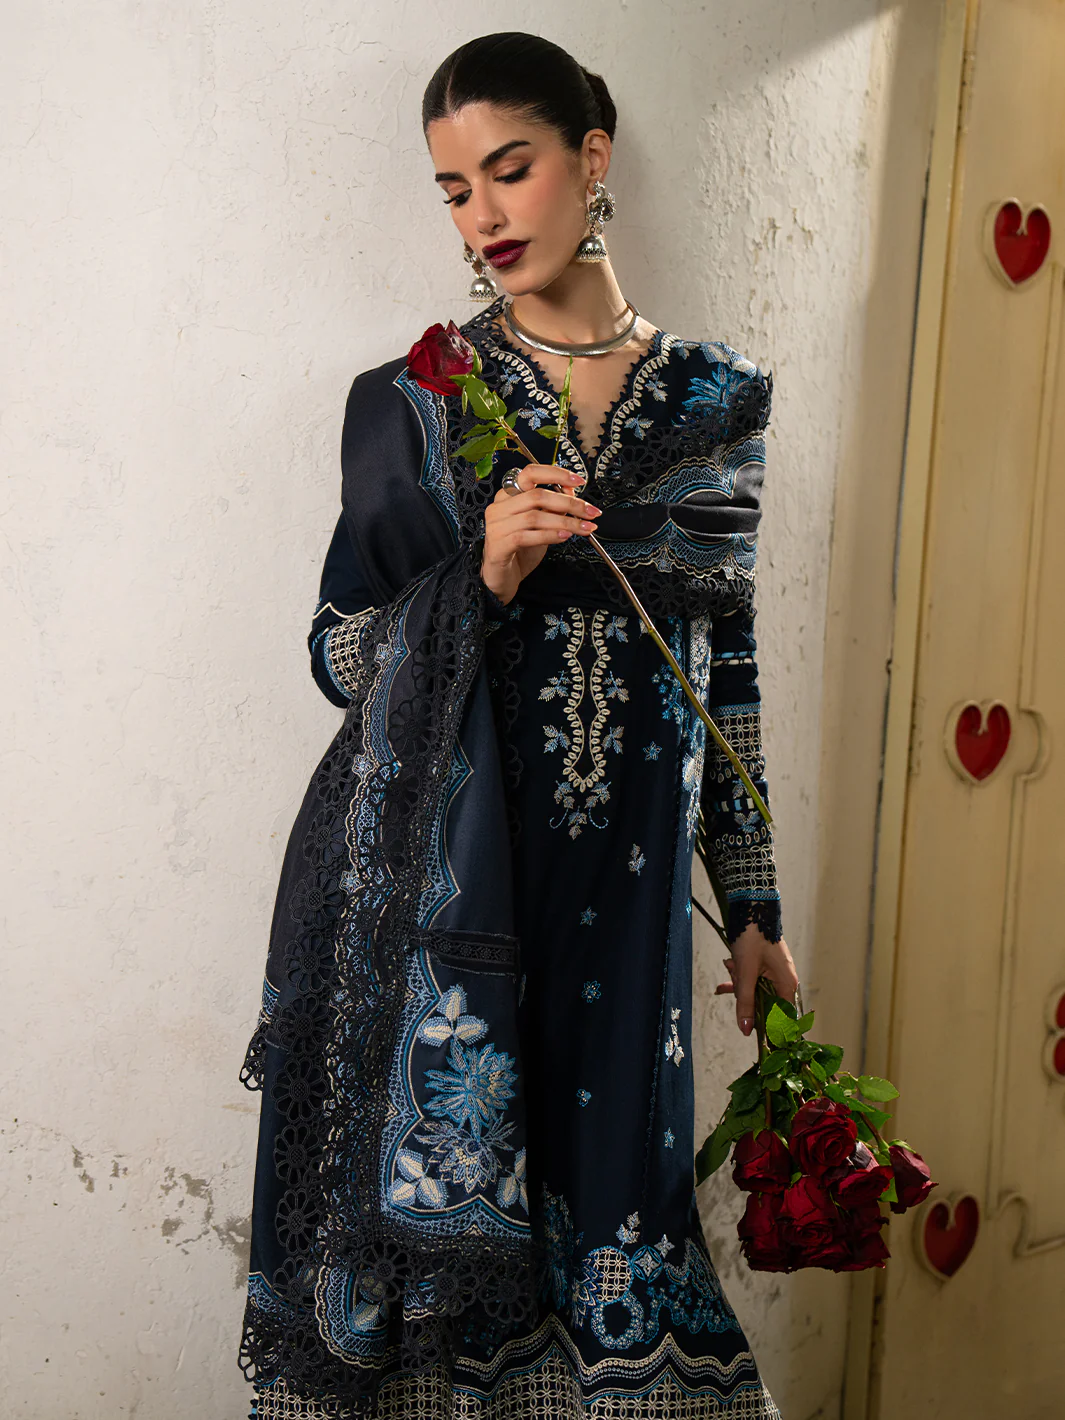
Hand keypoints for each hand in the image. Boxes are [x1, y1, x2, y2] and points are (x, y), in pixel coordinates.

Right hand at [482, 465, 599, 604]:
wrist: (501, 578)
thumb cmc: (520, 550)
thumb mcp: (540, 524)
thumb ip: (552, 507)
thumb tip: (572, 491)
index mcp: (508, 495)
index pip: (531, 473)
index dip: (556, 474)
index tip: (579, 480)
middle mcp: (499, 507)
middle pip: (537, 495)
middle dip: (569, 503)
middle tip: (590, 512)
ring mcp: (496, 526)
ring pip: (535, 517)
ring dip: (565, 522)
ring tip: (583, 528)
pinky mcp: (498, 546)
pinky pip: (527, 536)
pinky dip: (550, 536)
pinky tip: (565, 537)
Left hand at [714, 926, 798, 1036]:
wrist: (751, 908)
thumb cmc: (753, 937)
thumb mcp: (745, 973)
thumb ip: (745, 1003)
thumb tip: (746, 1030)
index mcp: (787, 985)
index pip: (782, 1019)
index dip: (769, 1029)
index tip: (754, 1035)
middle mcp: (784, 981)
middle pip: (765, 1005)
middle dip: (745, 995)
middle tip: (736, 973)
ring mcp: (774, 974)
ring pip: (755, 991)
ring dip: (739, 982)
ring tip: (731, 964)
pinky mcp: (764, 967)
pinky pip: (751, 980)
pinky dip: (739, 976)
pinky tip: (729, 965)